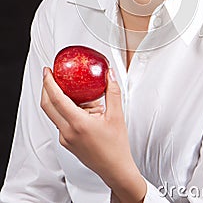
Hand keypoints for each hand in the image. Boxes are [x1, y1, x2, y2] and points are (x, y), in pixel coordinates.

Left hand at [41, 66, 145, 202]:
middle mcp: (67, 132)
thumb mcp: (117, 115)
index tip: (48, 71)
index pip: (56, 99)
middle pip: (47, 106)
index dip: (49, 83)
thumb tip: (109, 75)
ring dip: (58, 99)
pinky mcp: (67, 142)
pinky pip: (61, 121)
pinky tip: (81, 107)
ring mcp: (65, 138)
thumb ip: (112, 92)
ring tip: (75, 91)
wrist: (115, 169)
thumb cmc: (116, 147)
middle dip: (46, 88)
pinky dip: (66, 110)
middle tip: (50, 75)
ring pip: (54, 114)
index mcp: (78, 124)